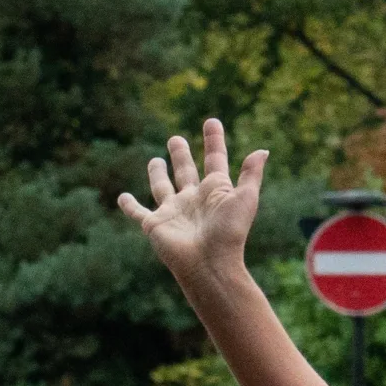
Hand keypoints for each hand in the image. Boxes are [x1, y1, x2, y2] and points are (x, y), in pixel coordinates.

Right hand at [118, 118, 268, 283]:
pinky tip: (122, 198)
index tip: (212, 121)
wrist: (210, 264)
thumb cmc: (230, 233)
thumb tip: (263, 151)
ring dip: (158, 174)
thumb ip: (251, 175)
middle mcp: (194, 199)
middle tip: (176, 139)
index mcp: (215, 191)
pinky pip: (138, 213)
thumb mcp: (245, 199)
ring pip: (162, 187)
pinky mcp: (155, 225)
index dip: (214, 141)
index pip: (215, 160)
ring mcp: (173, 212)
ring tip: (155, 160)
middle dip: (181, 155)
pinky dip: (129, 205)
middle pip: (186, 171)